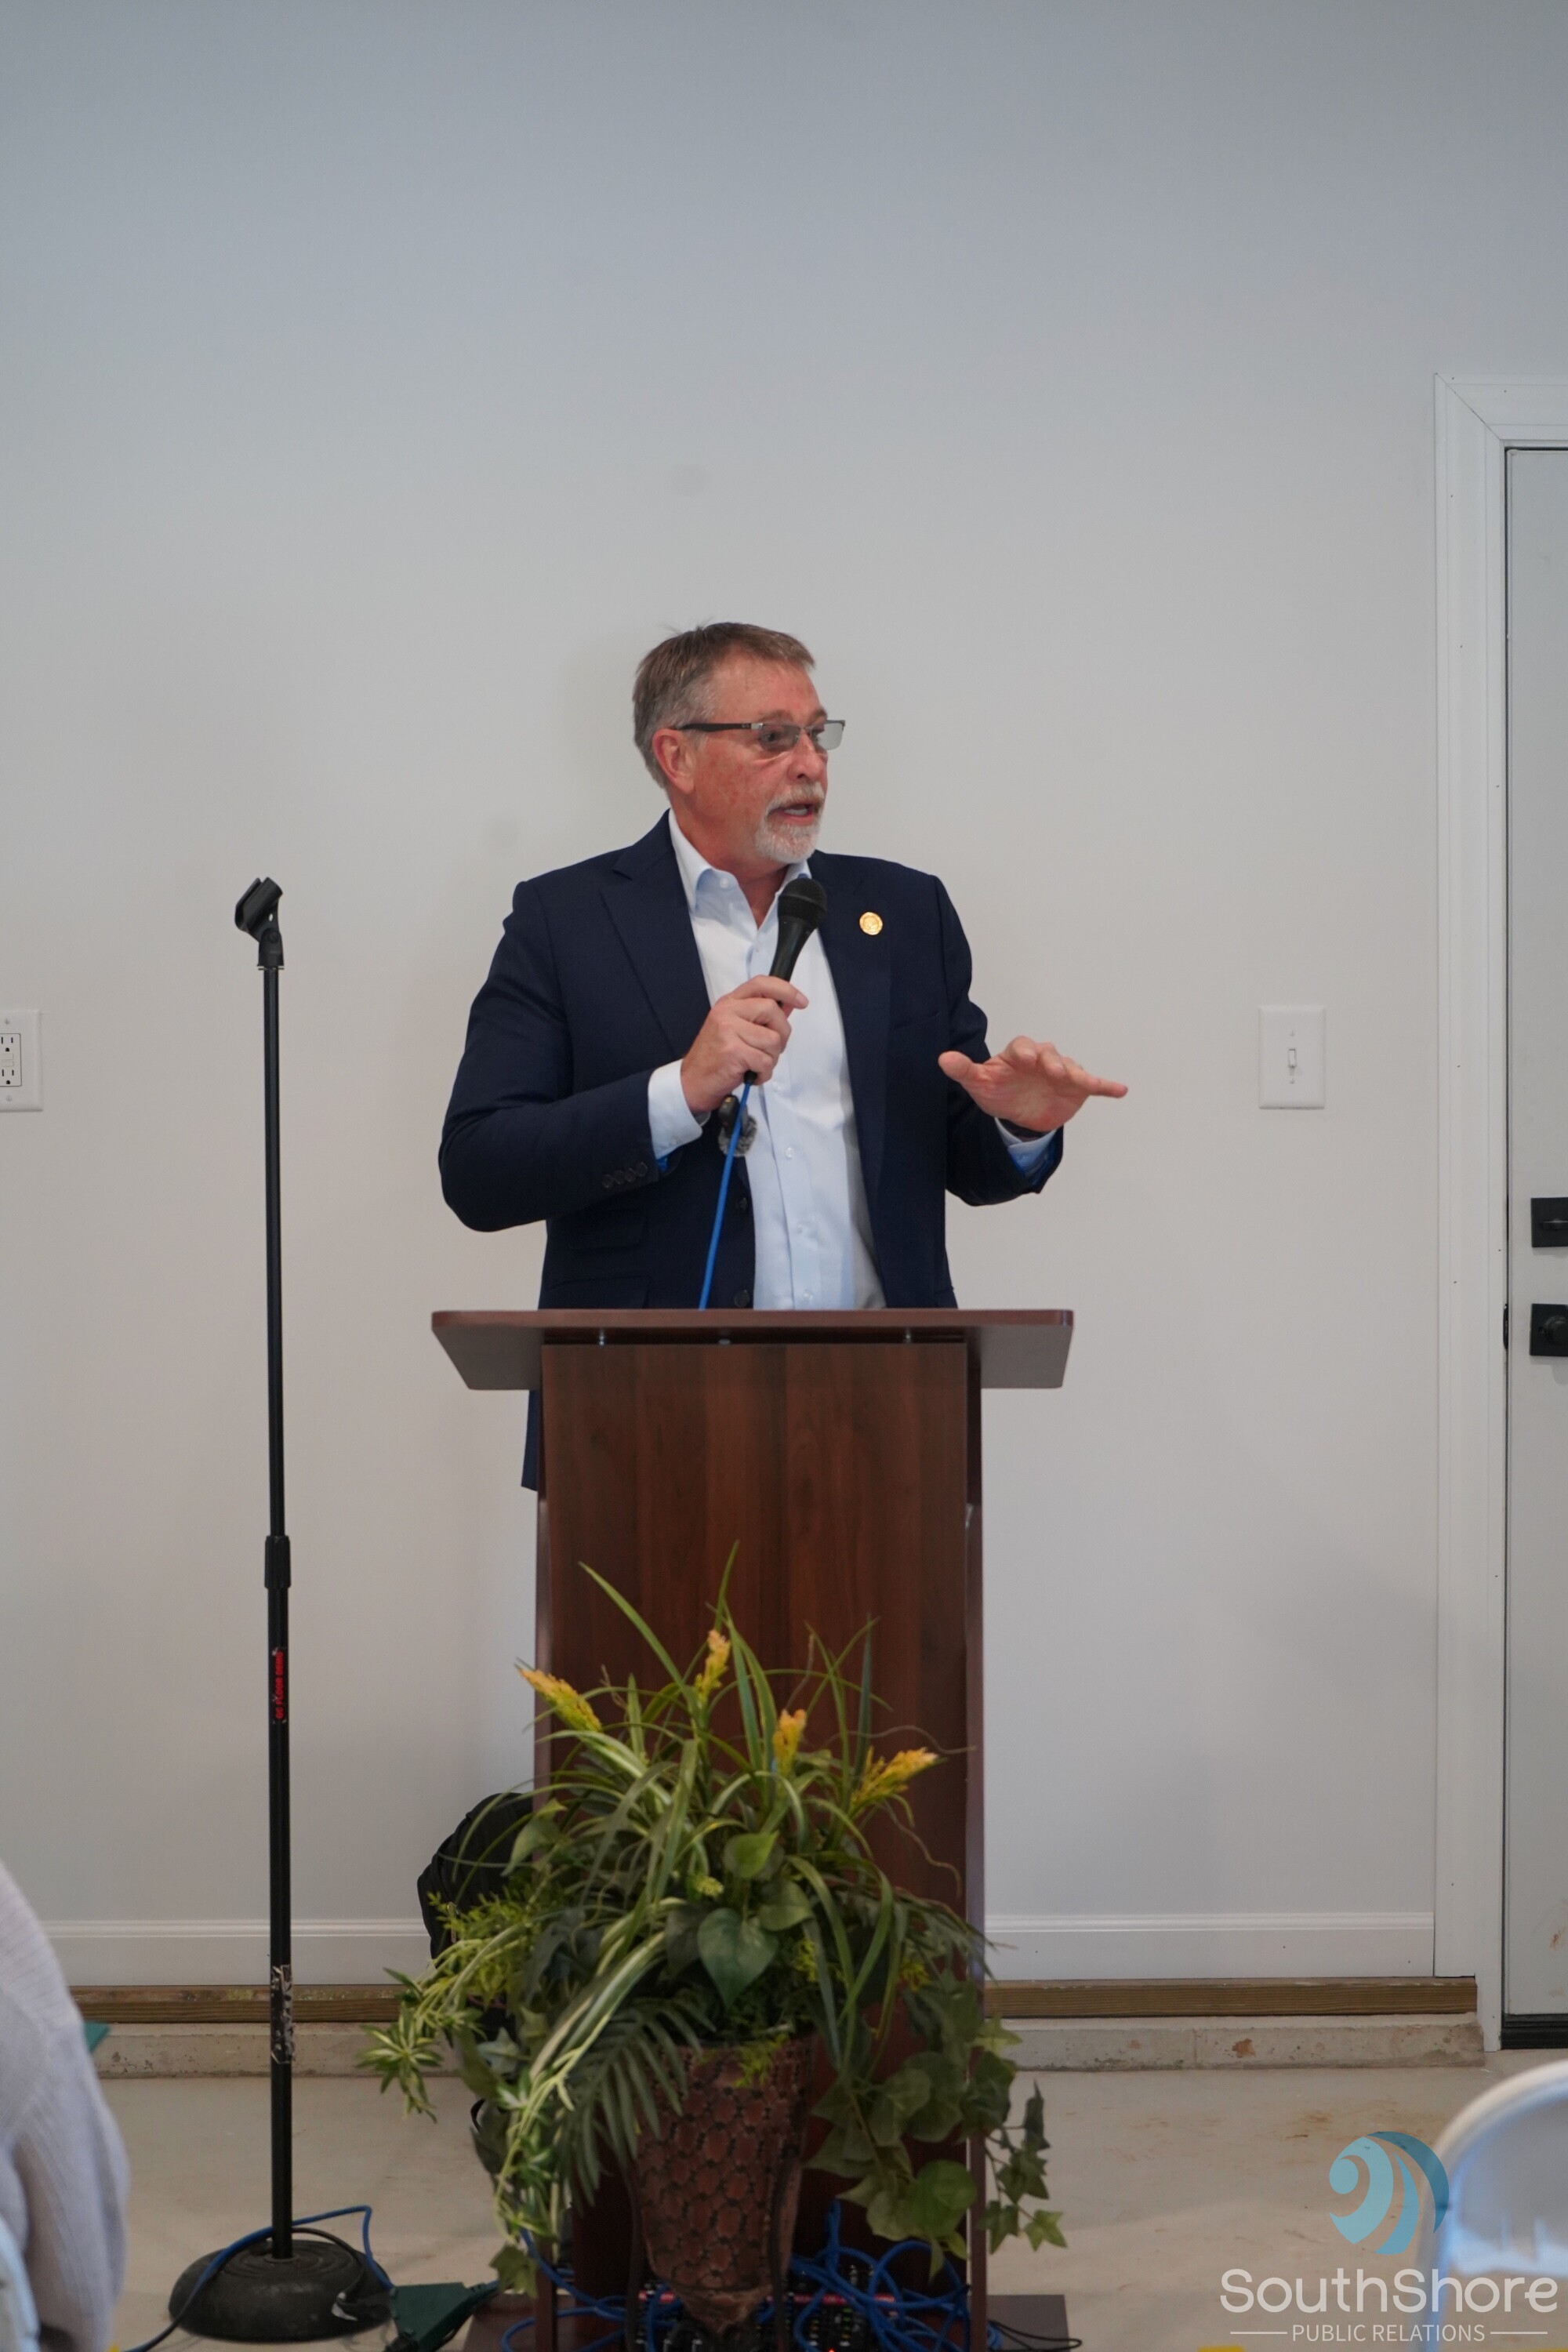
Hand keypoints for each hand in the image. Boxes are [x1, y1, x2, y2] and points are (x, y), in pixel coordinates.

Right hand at [681, 976, 807, 1115]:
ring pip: (773, 1039)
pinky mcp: (732, 1051)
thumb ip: (762, 1016)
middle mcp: (727, 1012)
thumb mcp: (736, 1029)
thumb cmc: (716, 1057)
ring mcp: (728, 1030)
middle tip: (772, 1049)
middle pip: (772, 1010)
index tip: (801, 1001)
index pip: (761, 984)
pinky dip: (764, 1073)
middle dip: (781, 1033)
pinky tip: (752, 1074)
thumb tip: (789, 1003)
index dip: (785, 990)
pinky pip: (765, 1061)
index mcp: (729, 1003)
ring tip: (756, 1064)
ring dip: (771, 1058)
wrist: (694, 1081)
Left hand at [938, 1035, 1127, 1131]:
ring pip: (1072, 1068)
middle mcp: (1043, 1058)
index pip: (1022, 1046)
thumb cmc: (998, 1091)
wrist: (1018, 1115)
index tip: (1024, 1059)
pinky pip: (1094, 1084)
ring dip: (1076, 1073)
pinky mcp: (1077, 1087)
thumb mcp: (979, 1083)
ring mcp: (1062, 1072)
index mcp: (1019, 1053)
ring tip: (1081, 1081)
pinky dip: (1106, 1085)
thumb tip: (943, 1058)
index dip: (1024, 1051)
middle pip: (1050, 1054)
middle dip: (1052, 1061)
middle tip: (1053, 1070)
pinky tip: (1121, 1090)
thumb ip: (964, 1070)